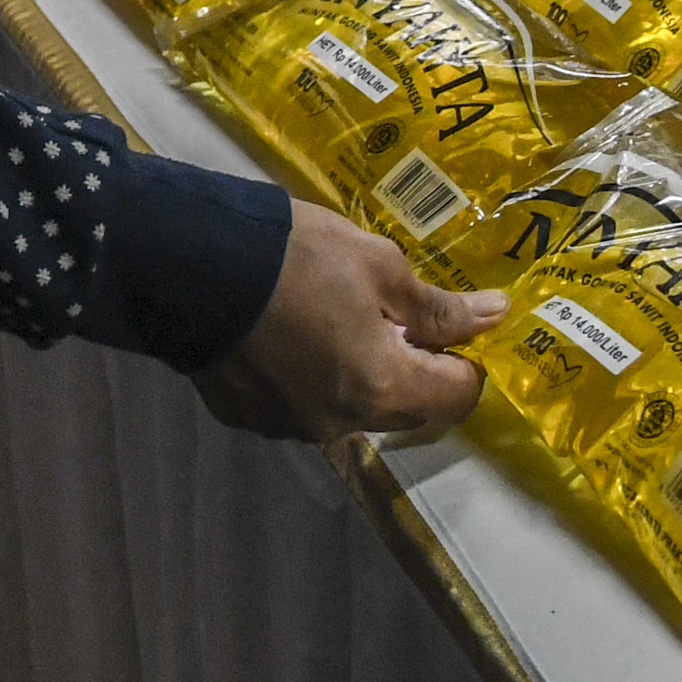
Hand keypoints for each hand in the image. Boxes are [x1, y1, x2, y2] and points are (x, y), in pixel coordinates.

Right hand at [195, 199, 502, 442]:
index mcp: (382, 387)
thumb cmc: (295, 256)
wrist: (186, 264)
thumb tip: (494, 318)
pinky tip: (283, 335)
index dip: (464, 359)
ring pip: (349, 409)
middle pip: (404, 408)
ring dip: (356, 375)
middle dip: (410, 367)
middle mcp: (341, 423)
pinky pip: (298, 404)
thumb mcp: (377, 265)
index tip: (446, 324)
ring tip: (328, 320)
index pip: (457, 396)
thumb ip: (437, 306)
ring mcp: (290, 425)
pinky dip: (305, 378)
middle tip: (389, 313)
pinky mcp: (247, 417)